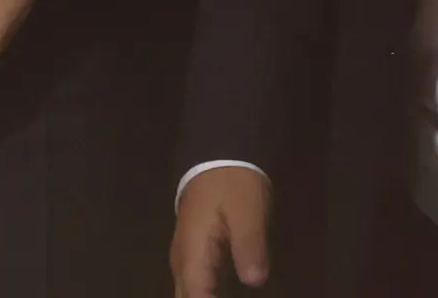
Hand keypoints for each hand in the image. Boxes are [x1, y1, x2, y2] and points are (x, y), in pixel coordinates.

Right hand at [172, 165, 272, 295]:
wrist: (218, 154)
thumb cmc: (233, 184)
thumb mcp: (248, 214)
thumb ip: (249, 248)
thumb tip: (254, 282)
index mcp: (194, 252)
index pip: (196, 296)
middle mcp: (184, 258)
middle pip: (185, 296)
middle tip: (224, 297)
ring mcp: (186, 254)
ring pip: (185, 291)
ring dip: (199, 297)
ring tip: (218, 295)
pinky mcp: (194, 251)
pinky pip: (193, 283)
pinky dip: (202, 293)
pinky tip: (215, 293)